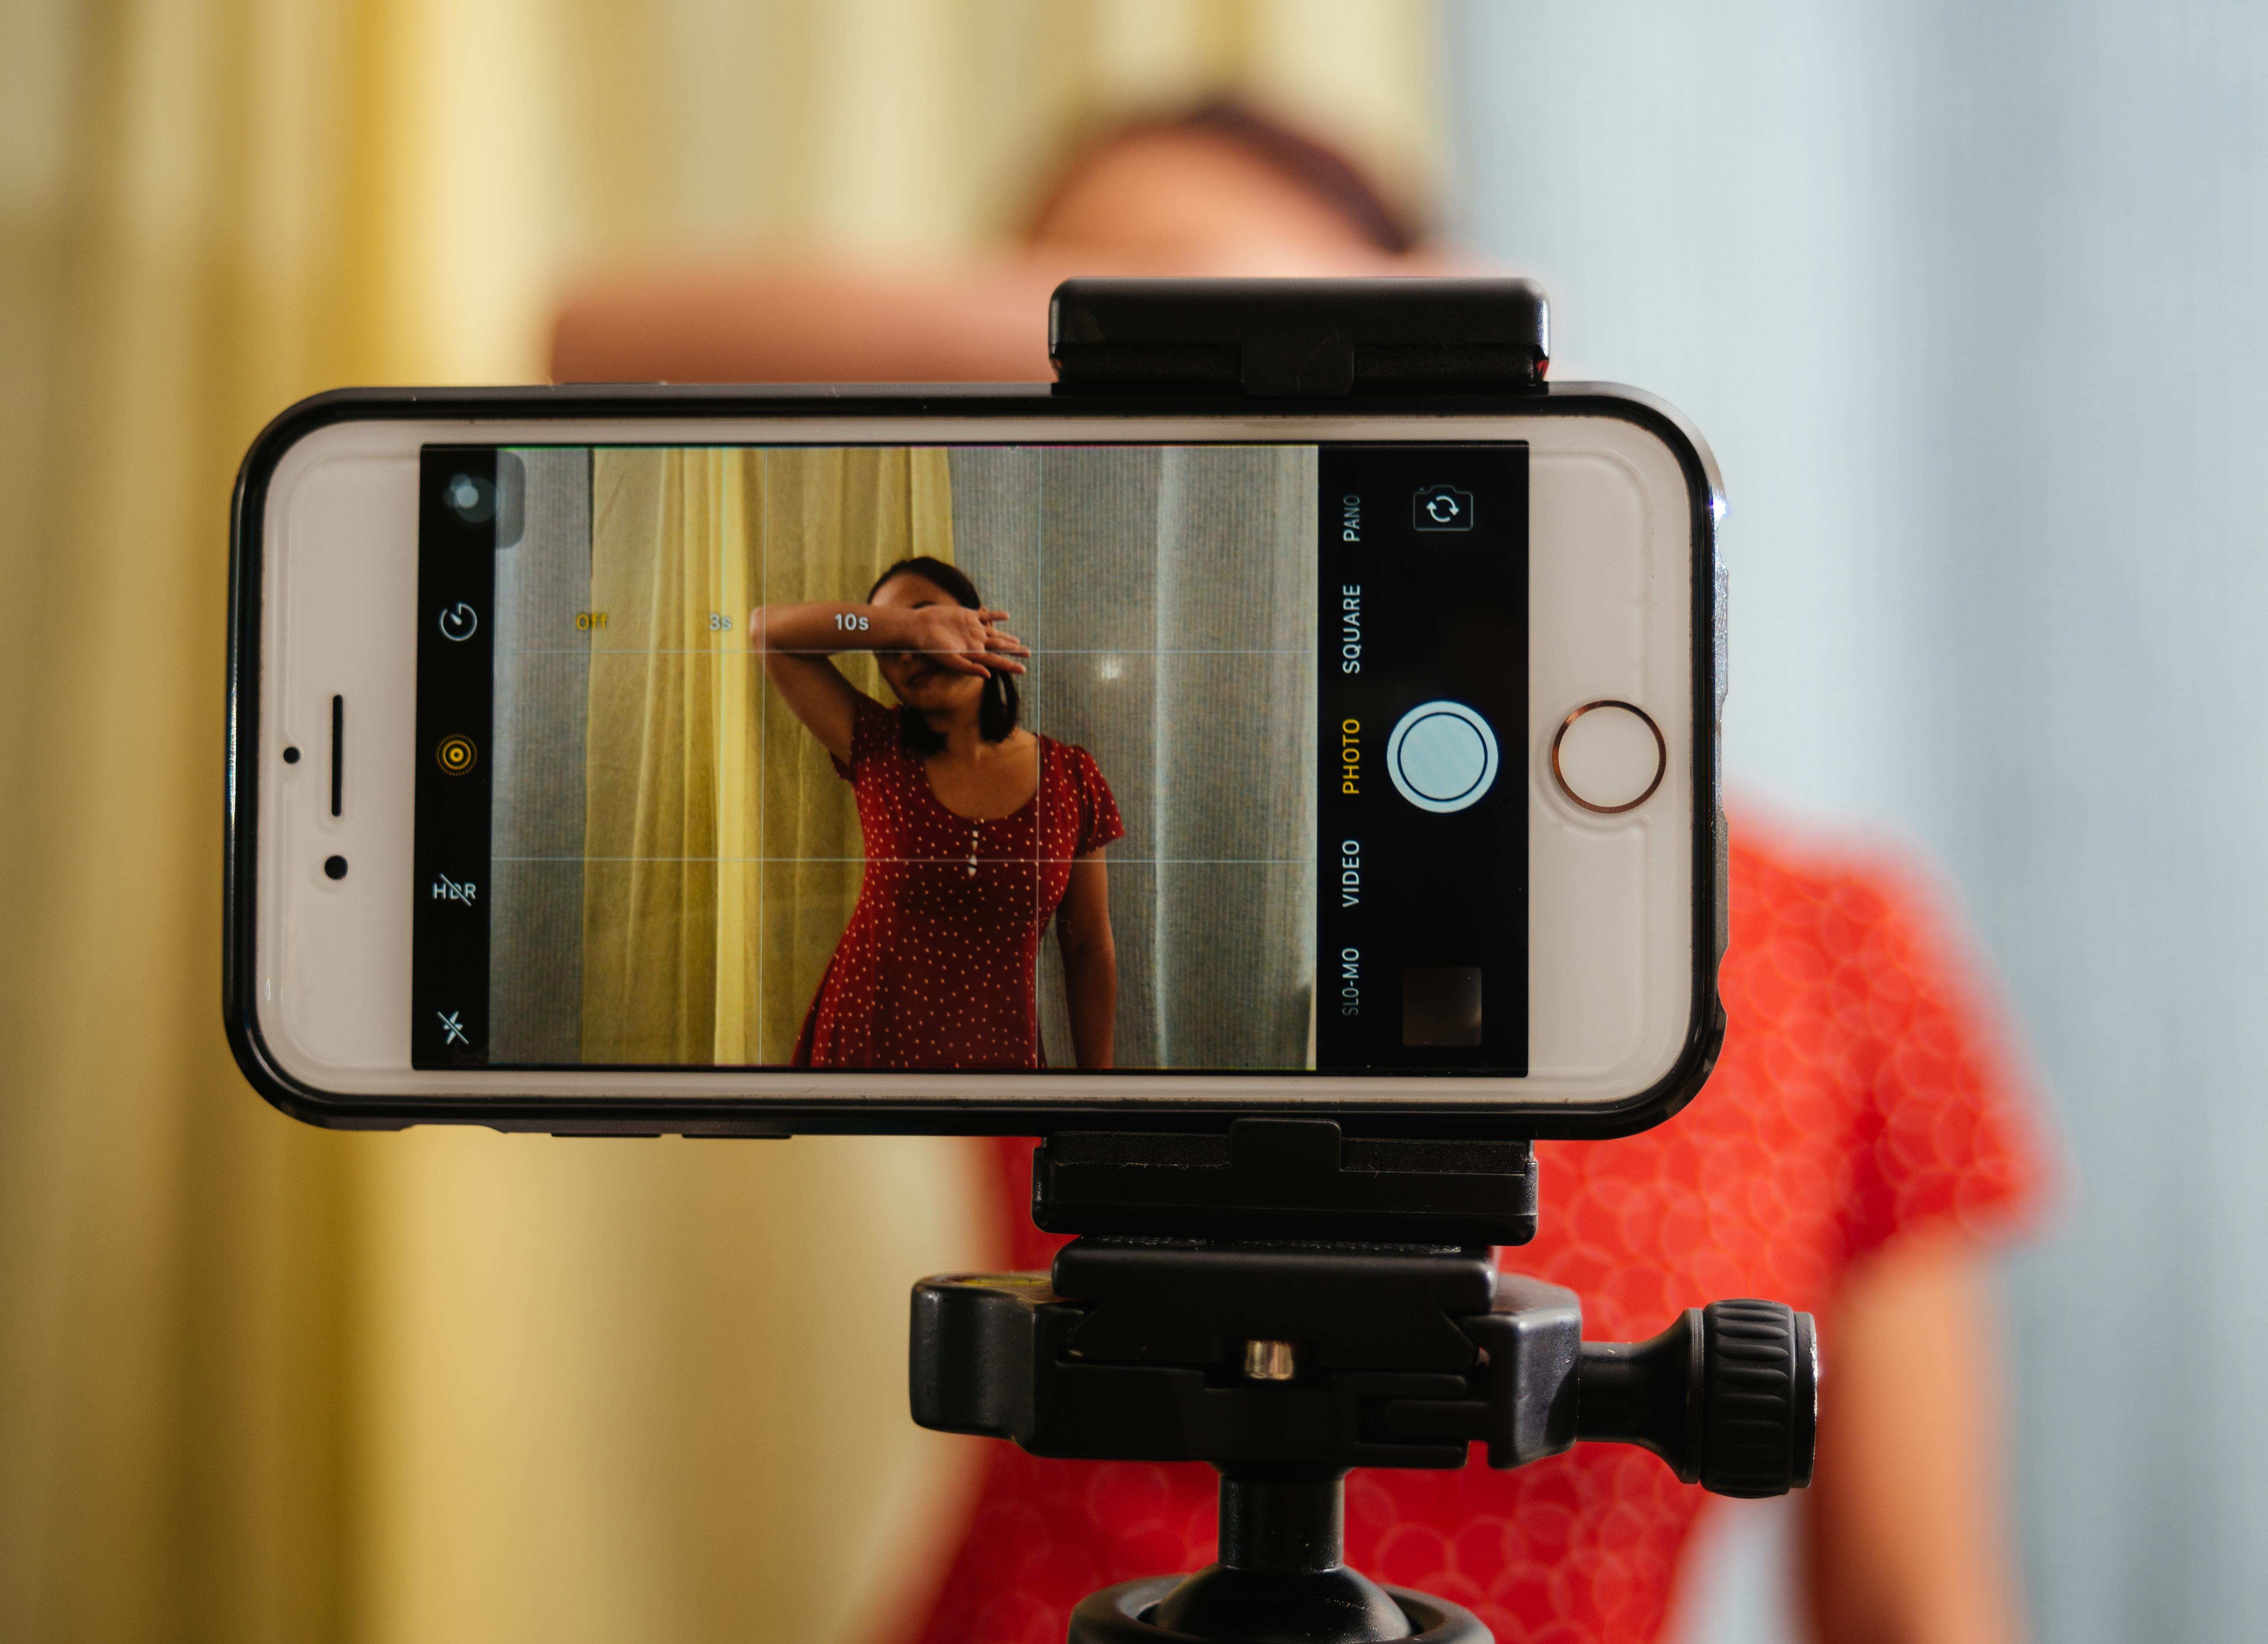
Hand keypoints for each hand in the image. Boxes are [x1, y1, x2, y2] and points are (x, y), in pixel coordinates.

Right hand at [895, 604, 1029, 677]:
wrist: (920, 627)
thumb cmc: (932, 647)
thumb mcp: (950, 660)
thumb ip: (969, 668)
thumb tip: (989, 675)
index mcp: (974, 654)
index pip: (996, 661)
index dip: (1010, 665)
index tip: (1024, 670)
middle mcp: (976, 642)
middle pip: (999, 647)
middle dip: (1013, 651)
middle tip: (1029, 653)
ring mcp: (973, 628)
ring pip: (995, 633)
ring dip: (1007, 637)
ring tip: (1018, 642)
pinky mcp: (968, 615)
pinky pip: (985, 616)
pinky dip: (995, 616)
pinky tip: (1006, 616)